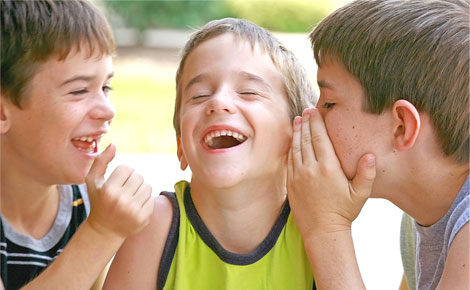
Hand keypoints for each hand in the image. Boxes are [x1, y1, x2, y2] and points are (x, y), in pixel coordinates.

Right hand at [85, 144, 154, 238]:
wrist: (104, 230)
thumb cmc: (98, 201)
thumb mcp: (92, 181)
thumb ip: (100, 161)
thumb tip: (113, 145)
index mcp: (108, 190)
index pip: (127, 169)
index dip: (123, 174)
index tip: (117, 182)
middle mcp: (121, 201)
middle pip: (139, 177)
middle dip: (133, 181)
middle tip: (125, 190)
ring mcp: (133, 211)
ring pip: (148, 186)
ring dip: (141, 189)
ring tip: (130, 197)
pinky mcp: (143, 218)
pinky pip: (152, 199)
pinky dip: (146, 200)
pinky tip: (135, 206)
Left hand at [287, 108, 375, 236]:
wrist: (322, 231)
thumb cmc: (343, 212)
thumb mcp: (360, 194)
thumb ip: (366, 174)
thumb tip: (371, 155)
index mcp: (328, 168)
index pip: (320, 139)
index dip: (317, 123)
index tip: (314, 111)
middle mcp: (311, 169)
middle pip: (306, 140)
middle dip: (306, 123)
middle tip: (305, 111)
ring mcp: (298, 176)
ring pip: (296, 148)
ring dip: (297, 133)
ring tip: (297, 120)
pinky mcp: (291, 183)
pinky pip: (289, 160)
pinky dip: (291, 148)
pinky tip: (293, 141)